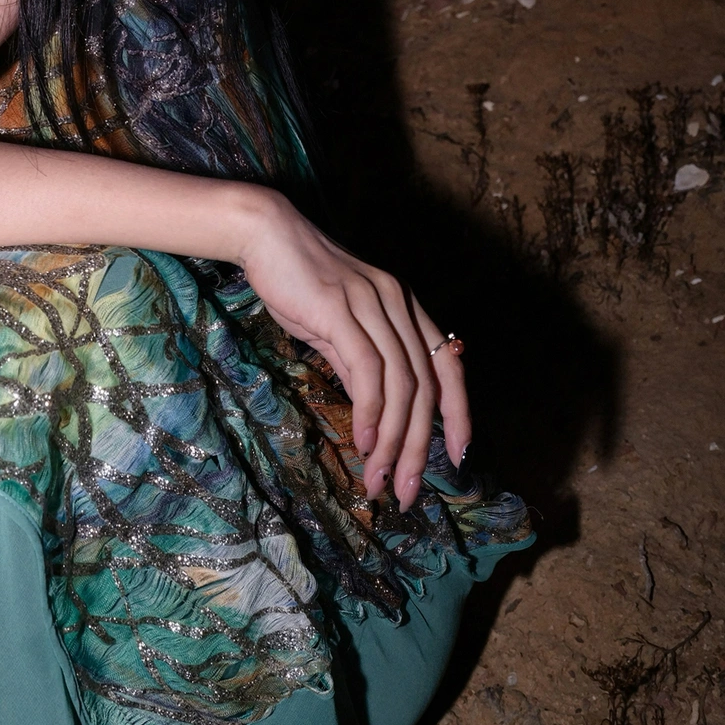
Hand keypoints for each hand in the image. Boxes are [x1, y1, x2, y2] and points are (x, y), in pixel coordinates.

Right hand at [235, 192, 468, 507]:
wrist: (265, 234)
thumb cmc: (298, 282)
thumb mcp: (337, 328)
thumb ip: (360, 364)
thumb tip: (376, 415)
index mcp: (405, 306)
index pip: (447, 365)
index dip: (459, 413)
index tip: (457, 457)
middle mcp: (399, 303)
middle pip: (425, 386)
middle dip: (420, 446)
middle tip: (407, 490)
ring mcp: (373, 304)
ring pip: (402, 384)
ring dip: (395, 440)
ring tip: (380, 479)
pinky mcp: (342, 309)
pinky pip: (368, 368)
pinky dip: (372, 410)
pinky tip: (365, 441)